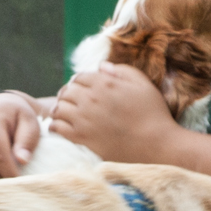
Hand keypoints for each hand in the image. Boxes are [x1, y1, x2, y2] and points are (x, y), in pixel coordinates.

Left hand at [47, 65, 178, 164]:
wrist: (156, 144)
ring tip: (61, 113)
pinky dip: (54, 126)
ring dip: (58, 109)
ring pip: (58, 108)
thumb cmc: (153, 113)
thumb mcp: (142, 84)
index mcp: (104, 82)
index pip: (79, 77)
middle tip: (68, 100)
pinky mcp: (81, 137)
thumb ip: (121, 71)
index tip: (79, 88)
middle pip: (66, 91)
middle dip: (67, 94)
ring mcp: (84, 118)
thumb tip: (101, 66)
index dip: (78, 82)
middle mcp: (91, 98)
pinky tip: (56, 127)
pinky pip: (58, 127)